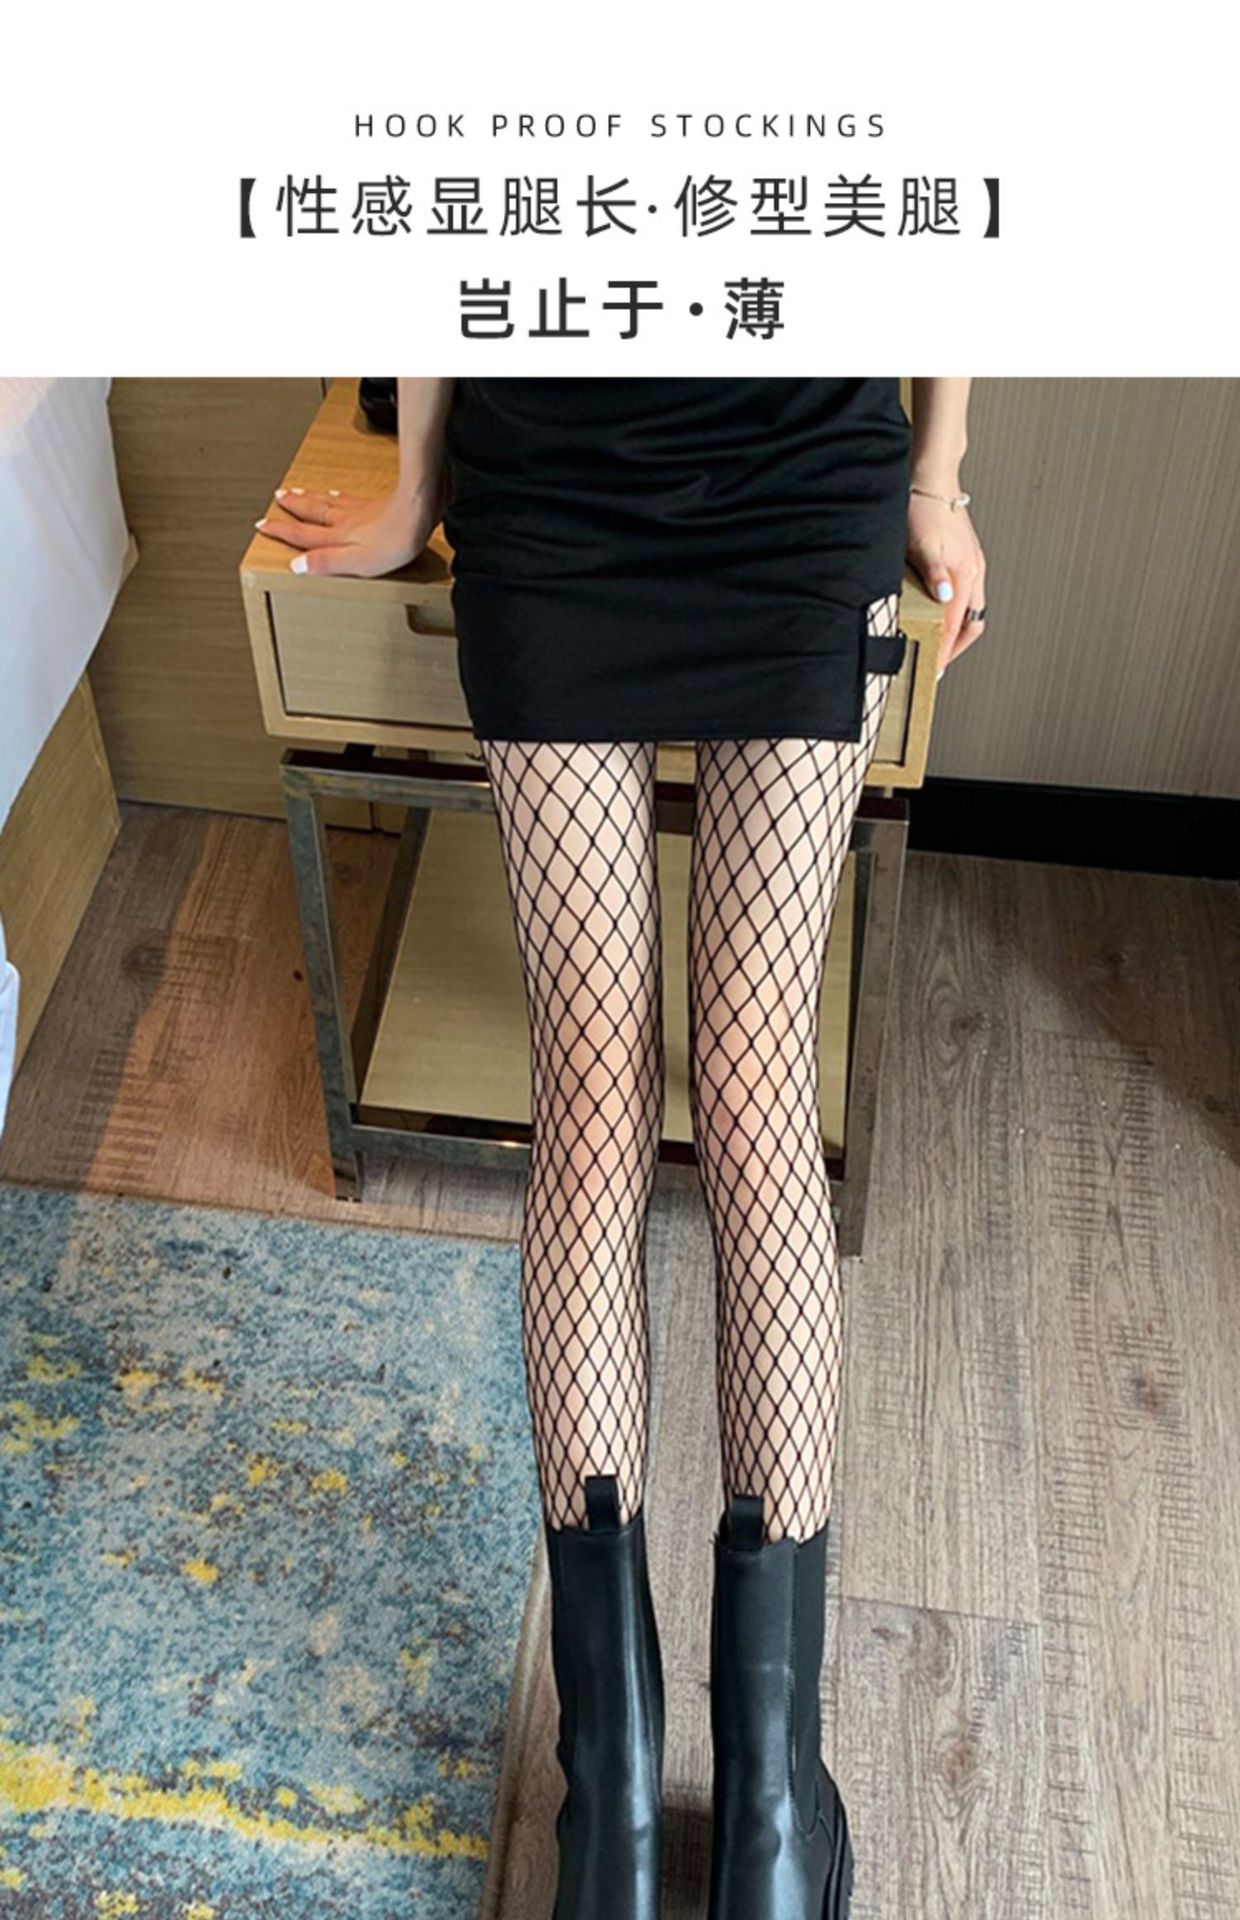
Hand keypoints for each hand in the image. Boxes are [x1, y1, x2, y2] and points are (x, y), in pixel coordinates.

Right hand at [255, 483, 437, 577]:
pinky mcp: (378, 504)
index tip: (262, 524)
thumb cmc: (396, 537)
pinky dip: (337, 496)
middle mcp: (346, 521)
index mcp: (338, 537)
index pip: (303, 535)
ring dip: (310, 499)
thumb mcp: (358, 561)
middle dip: (292, 508)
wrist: (420, 506)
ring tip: (296, 492)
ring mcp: (362, 511)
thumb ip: (327, 563)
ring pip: (327, 503)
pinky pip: (348, 499)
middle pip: (313, 512)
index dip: (281, 531)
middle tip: (277, 498)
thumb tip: (296, 566)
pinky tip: (338, 494)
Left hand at [906, 491, 987, 677]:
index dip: (942, 651)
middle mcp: (973, 572)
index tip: (931, 671)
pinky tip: (937, 612)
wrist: (931, 477)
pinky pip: (964, 595)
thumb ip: (934, 574)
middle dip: (953, 648)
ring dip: (954, 631)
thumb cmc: (924, 507)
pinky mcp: (964, 558)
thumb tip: (946, 601)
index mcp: (965, 573)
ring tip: (936, 645)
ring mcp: (971, 565)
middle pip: (969, 624)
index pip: (954, 626)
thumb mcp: (922, 544)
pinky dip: (953, 612)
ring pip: (969, 610)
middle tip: (935, 665)